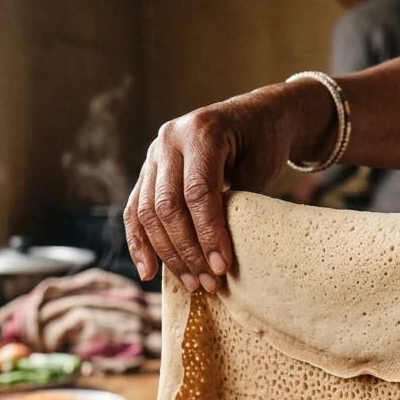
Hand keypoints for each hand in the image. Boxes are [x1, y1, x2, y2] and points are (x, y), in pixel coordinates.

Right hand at [124, 82, 336, 292]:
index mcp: (201, 132)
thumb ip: (239, 202)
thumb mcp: (261, 166)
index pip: (198, 192)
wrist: (255, 117)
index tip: (222, 266)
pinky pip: (135, 211)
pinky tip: (149, 271)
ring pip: (148, 213)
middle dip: (187, 250)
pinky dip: (140, 243)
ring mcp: (154, 155)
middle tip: (209, 282)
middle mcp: (169, 141)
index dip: (208, 233)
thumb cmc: (263, 142)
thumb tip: (220, 250)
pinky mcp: (148, 172)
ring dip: (168, 254)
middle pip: (167, 206)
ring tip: (192, 283)